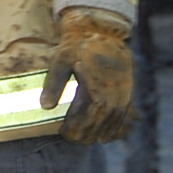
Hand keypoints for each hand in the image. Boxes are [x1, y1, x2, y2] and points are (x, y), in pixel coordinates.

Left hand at [40, 7, 135, 143]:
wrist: (102, 32)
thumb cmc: (77, 46)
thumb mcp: (61, 60)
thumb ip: (54, 84)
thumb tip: (45, 107)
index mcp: (96, 89)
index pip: (86, 118)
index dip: (75, 129)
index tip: (64, 135)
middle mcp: (112, 95)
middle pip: (100, 124)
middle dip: (86, 135)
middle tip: (72, 140)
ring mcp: (123, 94)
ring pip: (113, 122)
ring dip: (100, 133)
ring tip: (86, 140)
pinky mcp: (127, 91)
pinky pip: (123, 115)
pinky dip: (115, 127)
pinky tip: (106, 135)